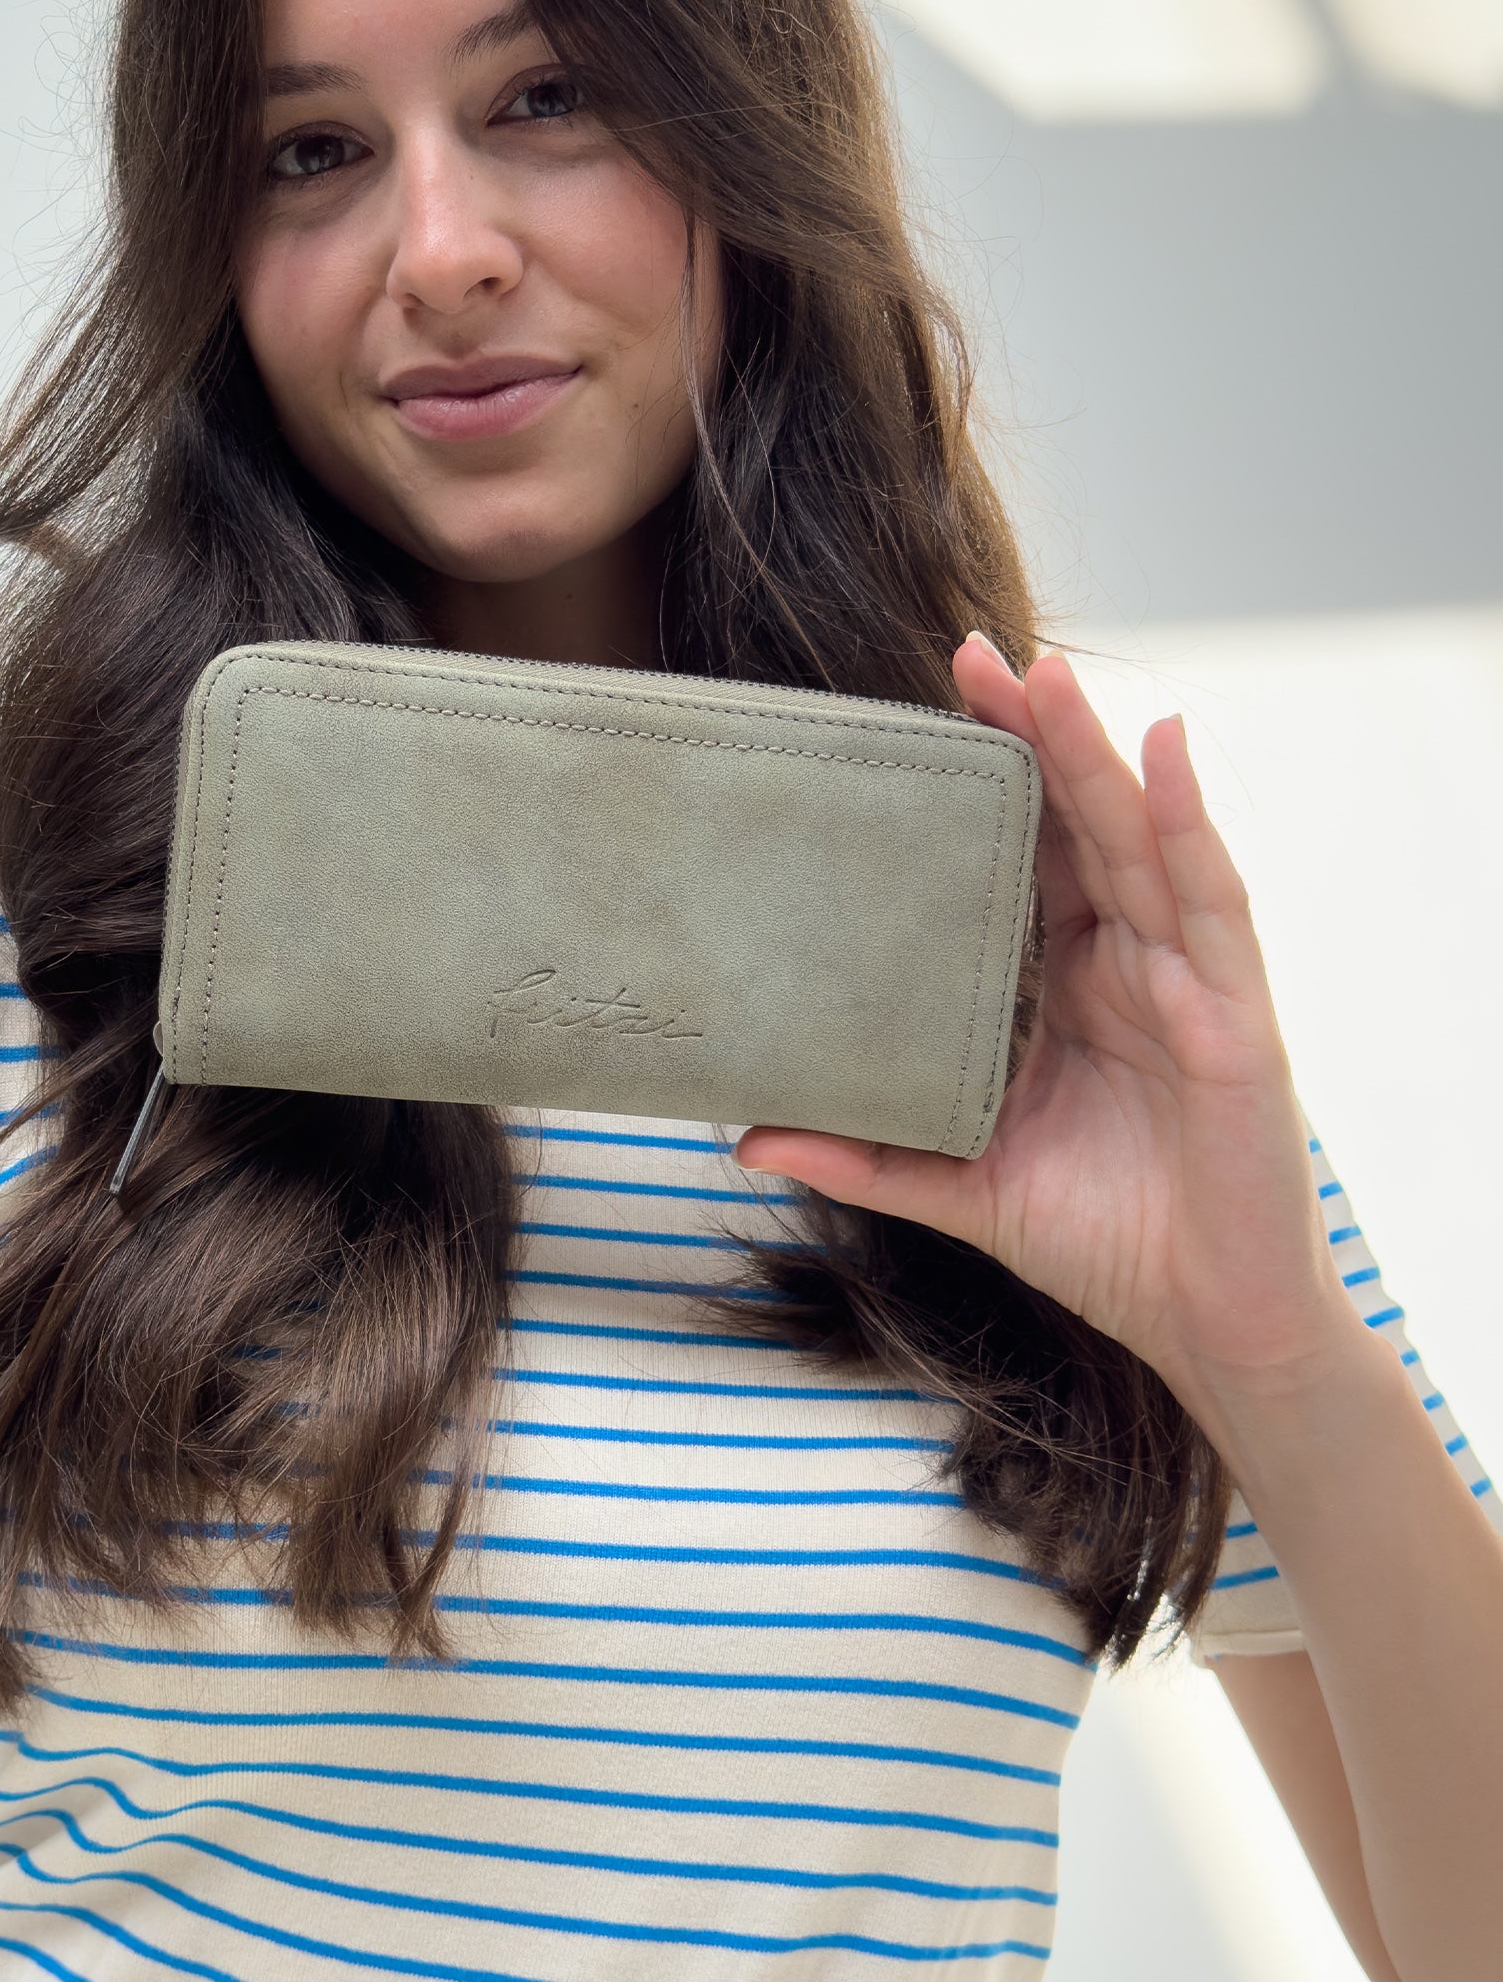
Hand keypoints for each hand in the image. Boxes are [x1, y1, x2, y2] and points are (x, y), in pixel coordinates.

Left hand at [737, 637, 1356, 1415]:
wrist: (1206, 1329)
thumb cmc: (1104, 1244)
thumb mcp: (964, 1187)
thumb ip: (868, 1157)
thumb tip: (746, 1136)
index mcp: (1066, 984)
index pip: (1023, 857)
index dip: (986, 781)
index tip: (925, 706)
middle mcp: (1127, 962)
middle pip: (1078, 824)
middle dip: (1032, 735)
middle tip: (971, 651)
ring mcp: (1184, 979)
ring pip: (1138, 839)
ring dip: (1095, 752)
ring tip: (1047, 674)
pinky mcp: (1235, 1014)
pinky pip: (1211, 901)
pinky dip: (1188, 821)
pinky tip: (1166, 750)